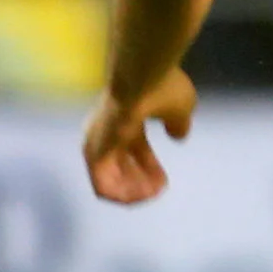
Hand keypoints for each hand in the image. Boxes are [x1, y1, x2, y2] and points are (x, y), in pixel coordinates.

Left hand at [83, 70, 197, 204]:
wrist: (142, 76)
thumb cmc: (162, 86)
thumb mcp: (179, 107)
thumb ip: (178, 123)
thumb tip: (178, 135)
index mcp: (126, 116)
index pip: (134, 149)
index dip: (150, 168)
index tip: (164, 182)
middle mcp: (107, 130)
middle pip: (120, 165)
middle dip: (140, 182)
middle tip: (159, 190)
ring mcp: (96, 141)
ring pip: (109, 180)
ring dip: (131, 192)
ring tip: (152, 194)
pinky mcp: (93, 152)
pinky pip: (103, 187)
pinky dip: (123, 195)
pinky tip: (143, 195)